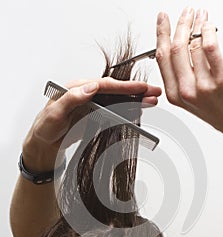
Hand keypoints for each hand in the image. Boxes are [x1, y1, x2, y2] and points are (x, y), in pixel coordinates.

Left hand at [22, 77, 161, 171]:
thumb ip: (70, 100)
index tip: (140, 88)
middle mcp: (87, 94)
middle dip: (136, 91)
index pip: (104, 85)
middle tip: (154, 92)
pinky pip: (114, 111)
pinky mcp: (96, 115)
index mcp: (76, 88)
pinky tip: (139, 110)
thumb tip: (89, 87)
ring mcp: (92, 105)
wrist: (45, 142)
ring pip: (117, 100)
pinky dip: (128, 110)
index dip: (123, 86)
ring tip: (152, 101)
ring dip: (135, 100)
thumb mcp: (54, 114)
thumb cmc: (45, 127)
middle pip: (115, 90)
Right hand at [156, 7, 222, 142]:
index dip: (161, 35)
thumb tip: (182, 49)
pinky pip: (210, 47)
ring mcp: (204, 85)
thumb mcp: (193, 101)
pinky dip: (208, 30)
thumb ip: (183, 79)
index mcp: (176, 95)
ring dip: (196, 24)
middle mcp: (187, 91)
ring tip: (201, 16)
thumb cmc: (221, 113)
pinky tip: (209, 25)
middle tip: (185, 13)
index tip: (163, 21)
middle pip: (175, 49)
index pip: (162, 59)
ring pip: (192, 45)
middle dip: (179, 24)